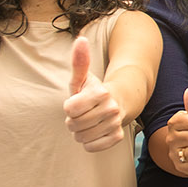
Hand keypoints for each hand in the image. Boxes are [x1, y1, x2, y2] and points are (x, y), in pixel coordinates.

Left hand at [63, 36, 125, 150]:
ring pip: (81, 137)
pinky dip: (89, 142)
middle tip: (81, 114)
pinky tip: (94, 132)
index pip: (69, 109)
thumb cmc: (93, 91)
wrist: (118, 102)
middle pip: (73, 125)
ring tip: (87, 122)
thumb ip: (79, 61)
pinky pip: (92, 147)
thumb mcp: (83, 77)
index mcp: (101, 92)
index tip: (77, 102)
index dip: (69, 107)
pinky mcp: (117, 137)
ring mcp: (115, 123)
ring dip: (79, 132)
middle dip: (72, 121)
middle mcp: (111, 108)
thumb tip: (80, 39)